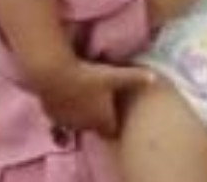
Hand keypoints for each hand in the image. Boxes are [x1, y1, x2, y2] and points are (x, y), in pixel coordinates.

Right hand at [31, 58, 157, 138]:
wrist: (54, 76)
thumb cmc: (87, 77)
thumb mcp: (113, 75)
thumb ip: (134, 77)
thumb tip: (154, 77)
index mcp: (100, 120)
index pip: (112, 131)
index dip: (116, 123)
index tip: (118, 113)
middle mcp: (84, 126)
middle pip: (95, 127)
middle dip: (99, 118)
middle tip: (102, 101)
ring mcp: (67, 123)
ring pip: (78, 123)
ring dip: (82, 114)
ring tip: (85, 96)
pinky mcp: (52, 117)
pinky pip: (63, 118)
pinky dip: (67, 110)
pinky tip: (70, 95)